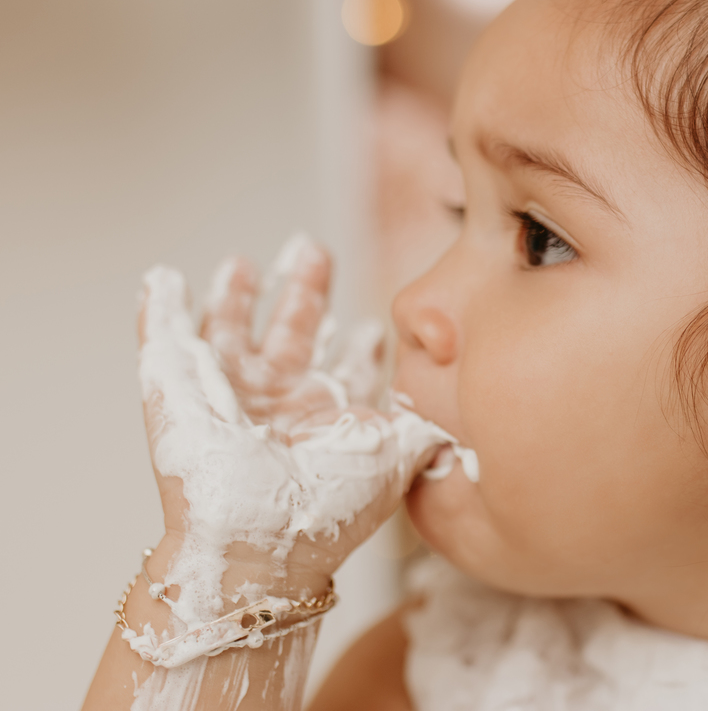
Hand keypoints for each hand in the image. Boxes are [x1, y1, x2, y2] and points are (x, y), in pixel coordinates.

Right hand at [137, 236, 449, 627]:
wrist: (260, 541)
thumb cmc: (331, 509)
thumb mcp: (398, 456)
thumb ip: (431, 425)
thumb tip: (463, 410)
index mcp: (330, 418)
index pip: (347, 373)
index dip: (361, 348)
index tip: (375, 326)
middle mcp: (282, 403)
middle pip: (294, 335)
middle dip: (305, 293)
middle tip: (313, 250)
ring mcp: (228, 394)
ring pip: (230, 332)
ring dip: (236, 297)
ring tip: (242, 263)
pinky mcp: (176, 386)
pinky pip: (162, 337)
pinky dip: (159, 309)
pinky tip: (162, 280)